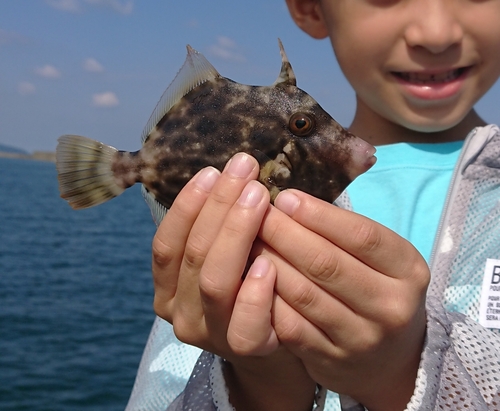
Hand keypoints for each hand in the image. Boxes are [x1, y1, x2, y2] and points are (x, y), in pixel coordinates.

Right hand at [151, 153, 315, 410]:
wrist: (274, 347)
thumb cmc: (249, 290)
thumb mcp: (226, 260)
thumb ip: (219, 231)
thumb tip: (231, 175)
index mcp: (167, 288)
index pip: (166, 243)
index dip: (187, 205)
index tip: (212, 170)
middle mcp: (180, 312)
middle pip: (193, 253)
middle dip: (219, 205)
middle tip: (246, 169)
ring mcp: (209, 333)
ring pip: (214, 280)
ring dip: (236, 231)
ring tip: (259, 195)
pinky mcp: (243, 350)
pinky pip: (244, 321)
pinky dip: (254, 290)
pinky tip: (268, 261)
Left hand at [255, 189, 429, 410]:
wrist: (390, 359)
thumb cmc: (377, 290)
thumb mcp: (382, 259)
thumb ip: (344, 232)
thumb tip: (290, 200)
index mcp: (408, 270)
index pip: (362, 235)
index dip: (318, 214)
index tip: (285, 197)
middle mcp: (390, 307)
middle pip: (327, 263)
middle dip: (284, 233)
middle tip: (255, 214)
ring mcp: (361, 339)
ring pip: (303, 294)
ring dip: (268, 262)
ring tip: (247, 240)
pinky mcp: (330, 360)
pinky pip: (290, 325)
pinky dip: (266, 299)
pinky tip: (250, 278)